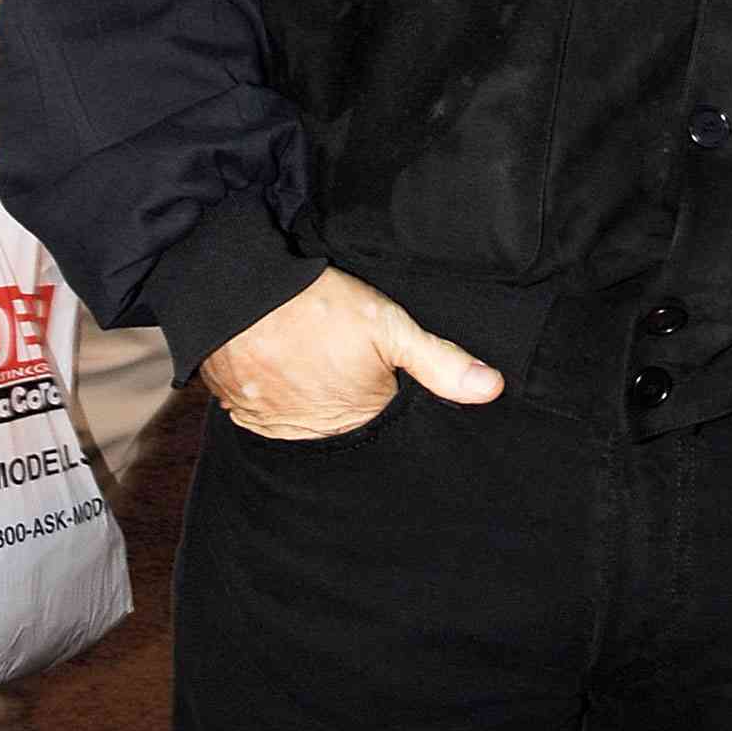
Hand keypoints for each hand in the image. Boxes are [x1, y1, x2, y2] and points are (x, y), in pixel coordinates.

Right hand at [199, 266, 503, 438]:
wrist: (239, 293)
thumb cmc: (318, 308)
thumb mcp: (390, 325)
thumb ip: (439, 362)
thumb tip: (492, 389)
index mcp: (359, 421)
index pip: (387, 426)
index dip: (390, 401)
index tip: (385, 378)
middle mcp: (315, 437)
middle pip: (347, 427)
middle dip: (352, 405)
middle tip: (344, 365)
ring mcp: (275, 428)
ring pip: (307, 422)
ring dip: (314, 402)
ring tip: (316, 364)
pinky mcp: (243, 414)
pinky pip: (270, 417)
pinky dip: (280, 399)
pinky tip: (286, 369)